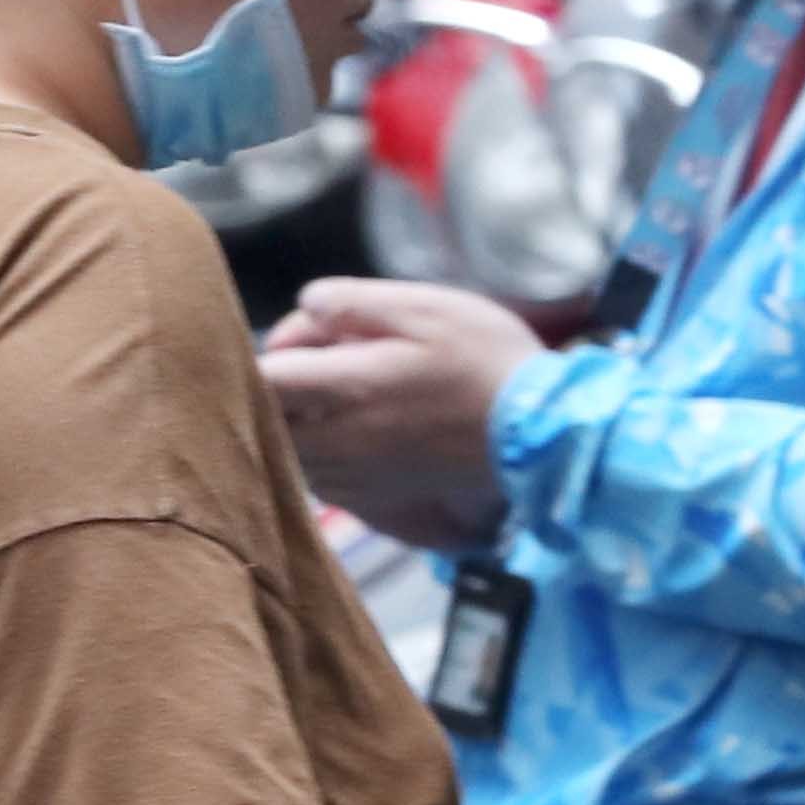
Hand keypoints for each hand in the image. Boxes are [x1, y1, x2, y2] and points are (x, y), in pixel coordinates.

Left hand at [260, 278, 541, 550]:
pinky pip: (319, 477)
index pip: (261, 378)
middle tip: (328, 359)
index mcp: (345, 388)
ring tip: (352, 394)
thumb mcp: (427, 309)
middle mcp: (336, 442)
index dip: (264, 352)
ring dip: (299, 421)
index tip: (300, 338)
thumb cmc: (488, 365)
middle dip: (280, 387)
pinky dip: (324, 451)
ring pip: (289, 450)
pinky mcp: (369, 502)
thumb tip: (304, 303)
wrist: (542, 440)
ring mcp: (350, 479)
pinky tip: (364, 429)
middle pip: (265, 418)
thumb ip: (353, 303)